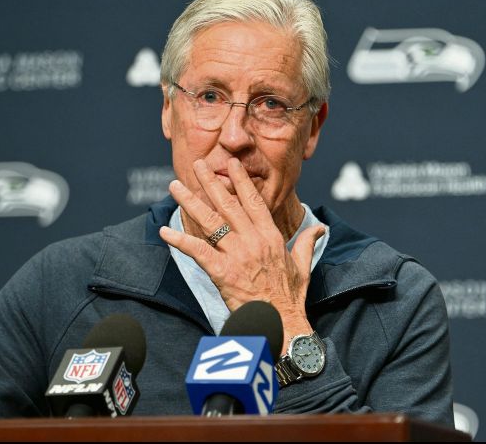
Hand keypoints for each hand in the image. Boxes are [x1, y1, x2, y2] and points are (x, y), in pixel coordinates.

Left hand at [159, 158, 325, 349]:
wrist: (281, 321)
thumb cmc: (291, 296)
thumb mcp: (302, 265)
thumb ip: (307, 242)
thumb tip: (320, 227)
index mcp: (270, 236)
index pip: (253, 201)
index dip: (241, 180)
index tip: (231, 164)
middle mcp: (253, 240)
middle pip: (228, 204)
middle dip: (211, 182)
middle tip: (198, 164)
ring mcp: (237, 255)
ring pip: (210, 222)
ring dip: (190, 202)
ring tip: (175, 186)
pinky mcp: (223, 272)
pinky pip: (198, 252)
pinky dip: (180, 240)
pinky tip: (165, 231)